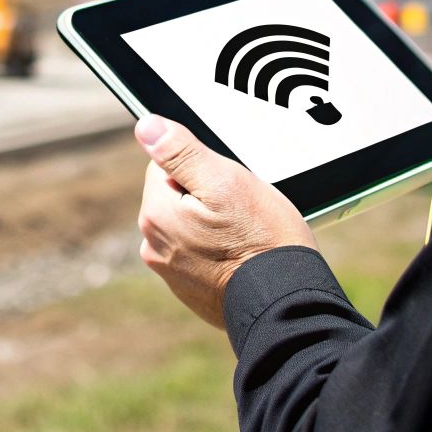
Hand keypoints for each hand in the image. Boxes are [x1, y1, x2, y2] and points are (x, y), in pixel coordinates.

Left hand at [135, 113, 317, 329]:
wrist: (286, 304)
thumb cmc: (262, 240)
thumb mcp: (225, 181)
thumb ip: (181, 152)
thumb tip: (146, 126)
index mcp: (156, 214)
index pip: (167, 165)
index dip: (202, 169)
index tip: (227, 188)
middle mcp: (154, 246)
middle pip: (177, 196)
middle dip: (206, 196)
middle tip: (241, 213)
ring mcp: (172, 273)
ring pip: (190, 225)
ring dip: (212, 225)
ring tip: (244, 237)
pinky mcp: (190, 291)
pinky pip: (200, 256)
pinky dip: (218, 253)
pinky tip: (242, 259)